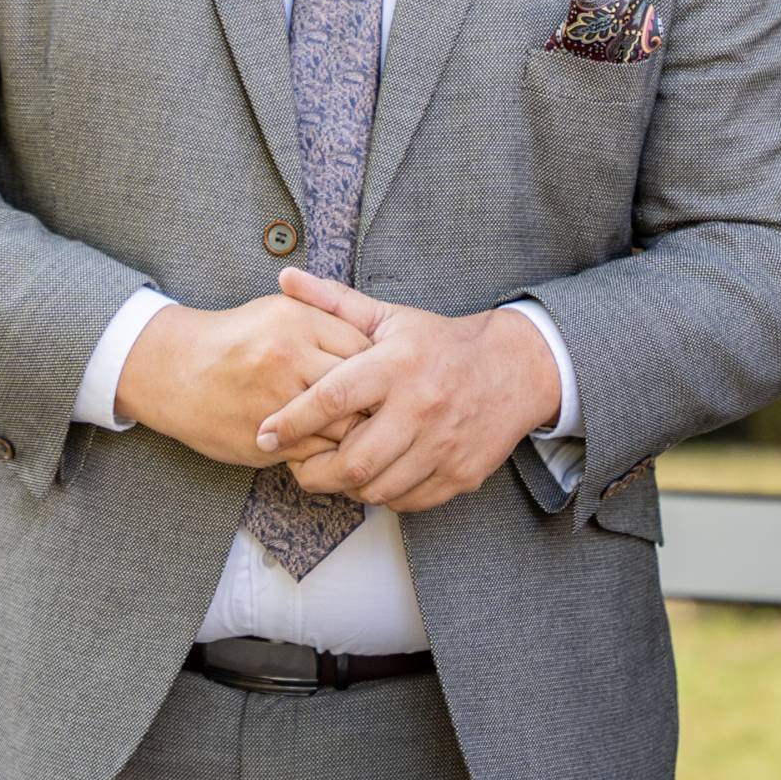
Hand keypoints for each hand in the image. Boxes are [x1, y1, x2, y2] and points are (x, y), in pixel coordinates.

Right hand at [114, 294, 370, 468]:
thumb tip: (380, 345)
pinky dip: (331, 454)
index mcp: (296, 321)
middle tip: (389, 410)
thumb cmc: (238, 338)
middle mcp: (287, 359)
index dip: (381, 366)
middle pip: (358, 389)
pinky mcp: (264, 439)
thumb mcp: (281, 310)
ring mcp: (274, 402)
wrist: (176, 371)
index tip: (386, 376)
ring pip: (342, 428)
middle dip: (377, 404)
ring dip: (358, 435)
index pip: (364, 348)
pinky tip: (336, 448)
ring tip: (370, 434)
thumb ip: (329, 316)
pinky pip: (316, 454)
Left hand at [256, 269, 561, 514]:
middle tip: (296, 465)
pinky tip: (373, 476)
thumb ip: (332, 301)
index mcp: (397, 365)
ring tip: (332, 470)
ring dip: (345, 486)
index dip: (292, 421)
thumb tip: (284, 278)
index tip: (265, 433)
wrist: (515, 369)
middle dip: (313, 471)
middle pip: (353, 461)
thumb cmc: (439, 343)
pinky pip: (407, 501)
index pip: (332, 399)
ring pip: (377, 488)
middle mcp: (421, 407)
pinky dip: (382, 494)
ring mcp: (443, 446)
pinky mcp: (460, 474)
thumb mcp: (388, 317)